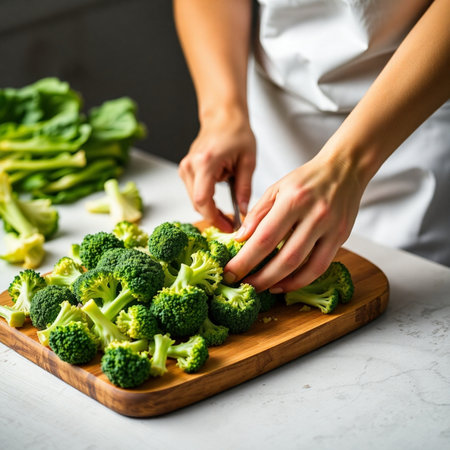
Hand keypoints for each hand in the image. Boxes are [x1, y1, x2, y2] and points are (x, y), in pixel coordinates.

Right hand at [178, 112, 255, 231]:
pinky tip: (218, 201)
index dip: (214, 218)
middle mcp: (190, 165)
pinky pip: (194, 192)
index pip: (203, 200)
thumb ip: (244, 189)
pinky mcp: (185, 170)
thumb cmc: (235, 132)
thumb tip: (243, 211)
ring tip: (227, 212)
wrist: (222, 117)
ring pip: (195, 200)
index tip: (227, 226)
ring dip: (210, 209)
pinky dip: (206, 200)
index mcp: (206, 162)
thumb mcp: (248, 161)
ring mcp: (185, 168)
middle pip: (197, 203)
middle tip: (230, 224)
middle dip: (213, 217)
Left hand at [224, 151, 364, 291]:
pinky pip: (320, 267)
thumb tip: (239, 240)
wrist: (344, 169)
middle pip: (284, 257)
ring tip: (261, 288)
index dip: (245, 260)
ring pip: (303, 266)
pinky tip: (284, 283)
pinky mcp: (341, 237)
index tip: (230, 273)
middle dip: (261, 277)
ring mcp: (331, 228)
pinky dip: (301, 280)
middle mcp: (314, 215)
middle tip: (244, 285)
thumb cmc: (306, 179)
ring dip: (280, 282)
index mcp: (293, 200)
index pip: (264, 238)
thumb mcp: (276, 188)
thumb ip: (257, 214)